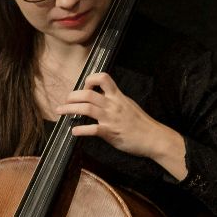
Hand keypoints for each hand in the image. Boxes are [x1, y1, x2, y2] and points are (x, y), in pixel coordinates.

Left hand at [59, 72, 182, 169]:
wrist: (155, 138)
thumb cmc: (143, 124)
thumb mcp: (130, 106)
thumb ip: (116, 101)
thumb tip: (104, 99)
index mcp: (118, 97)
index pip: (103, 78)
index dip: (90, 80)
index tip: (85, 87)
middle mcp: (113, 105)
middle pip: (88, 93)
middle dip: (73, 96)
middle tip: (67, 101)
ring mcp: (111, 118)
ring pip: (85, 108)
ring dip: (70, 109)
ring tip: (61, 112)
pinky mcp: (110, 132)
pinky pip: (91, 129)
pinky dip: (80, 130)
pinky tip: (74, 131)